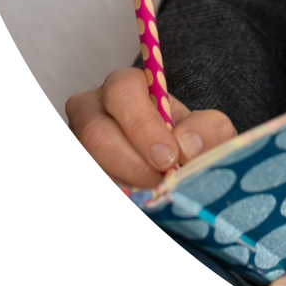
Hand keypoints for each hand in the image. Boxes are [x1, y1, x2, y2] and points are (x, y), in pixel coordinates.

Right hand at [65, 67, 235, 187]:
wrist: (171, 165)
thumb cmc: (185, 140)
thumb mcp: (206, 130)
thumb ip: (208, 130)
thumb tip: (187, 145)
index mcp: (125, 87)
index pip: (123, 92)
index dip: (144, 127)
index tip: (168, 158)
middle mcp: (91, 110)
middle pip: (96, 134)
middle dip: (131, 164)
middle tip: (160, 182)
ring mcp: (77, 141)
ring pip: (89, 160)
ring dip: (122, 181)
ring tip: (151, 193)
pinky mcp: (81, 160)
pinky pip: (95, 176)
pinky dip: (116, 189)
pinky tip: (136, 198)